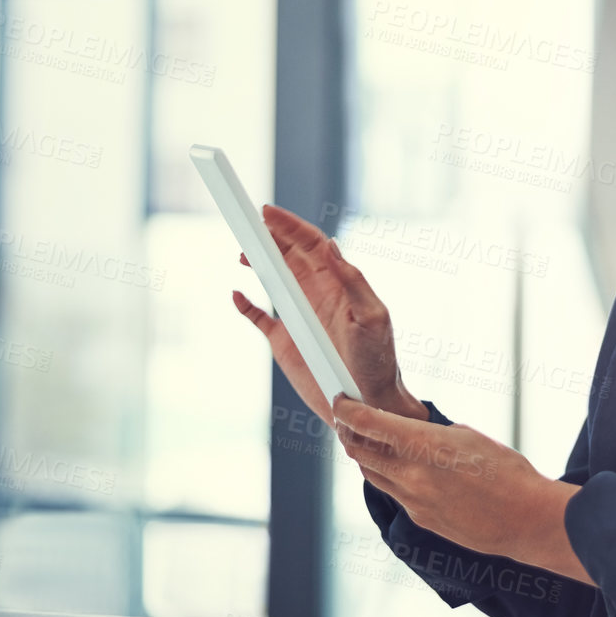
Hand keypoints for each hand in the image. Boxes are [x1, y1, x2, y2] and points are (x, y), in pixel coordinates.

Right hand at [231, 204, 429, 426]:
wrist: (367, 404)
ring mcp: (298, 315)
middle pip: (288, 253)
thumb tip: (330, 246)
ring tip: (242, 252)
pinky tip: (237, 294)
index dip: (290, 225)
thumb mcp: (373, 319)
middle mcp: (316, 293)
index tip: (267, 212)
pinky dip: (246, 305)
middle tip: (248, 222)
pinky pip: (259, 317)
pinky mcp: (284, 340)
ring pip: (272, 278)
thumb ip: (353, 282)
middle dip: (269, 235)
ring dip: (257, 262)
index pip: (311, 244)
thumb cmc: (378, 361)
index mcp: (337, 283)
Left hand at [331, 395, 594, 586]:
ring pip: (372, 475)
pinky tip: (402, 469)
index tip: (341, 401)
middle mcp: (411, 475)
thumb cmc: (508, 472)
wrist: (526, 519)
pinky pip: (394, 494)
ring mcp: (413, 501)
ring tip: (371, 442)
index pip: (368, 424)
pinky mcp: (420, 520)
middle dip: (348, 433)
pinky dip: (390, 478)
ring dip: (366, 457)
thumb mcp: (468, 436)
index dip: (347, 410)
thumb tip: (414, 432)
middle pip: (359, 452)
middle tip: (348, 421)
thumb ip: (432, 434)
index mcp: (425, 445)